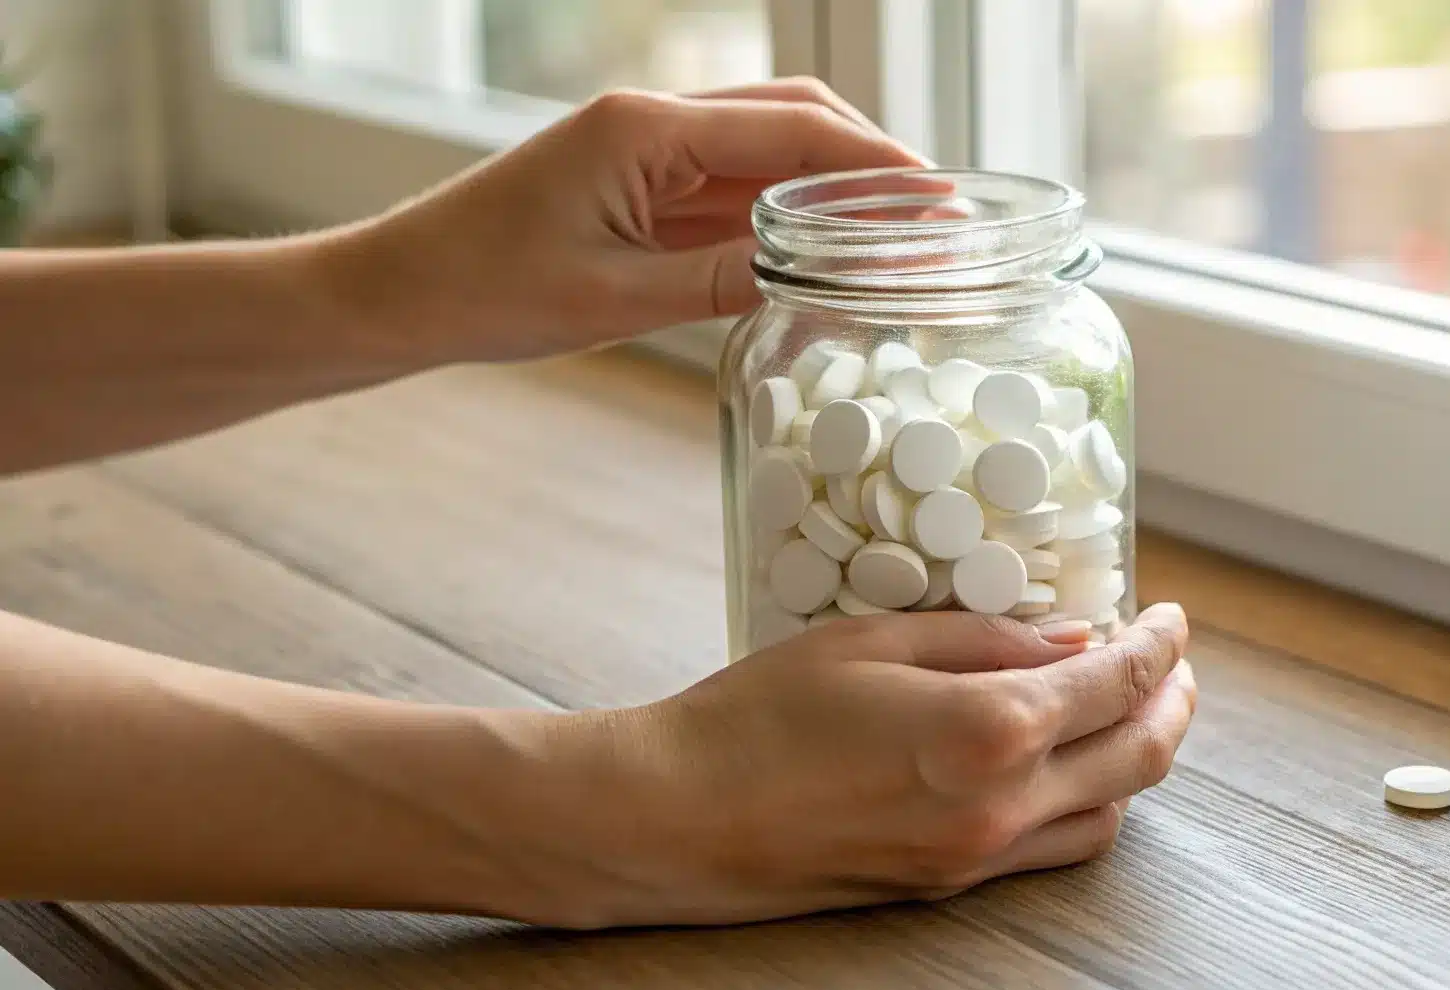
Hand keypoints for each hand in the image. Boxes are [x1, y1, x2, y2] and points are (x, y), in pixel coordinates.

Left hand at [332, 79, 927, 364]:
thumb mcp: (617, 300)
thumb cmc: (483, 290)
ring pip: (770, 150)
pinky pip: (733, 186)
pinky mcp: (639, 182)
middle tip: (936, 222)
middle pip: (797, 118)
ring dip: (836, 187)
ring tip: (898, 238)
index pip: (796, 131)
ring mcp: (647, 149)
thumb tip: (829, 277)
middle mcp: (653, 121)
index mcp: (646, 129)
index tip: (941, 202)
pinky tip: (826, 253)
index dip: (879, 166)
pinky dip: (788, 212)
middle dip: (873, 164)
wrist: (397, 292)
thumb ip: (726, 280)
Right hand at [521, 605, 1195, 928]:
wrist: (676, 818)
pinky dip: (1091, 802)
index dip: (1158, 644)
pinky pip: (1057, 849)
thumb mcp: (871, 640)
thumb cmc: (756, 717)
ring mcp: (978, 856)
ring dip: (1139, 755)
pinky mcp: (950, 886)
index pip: (1117, 681)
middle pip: (1140, 755)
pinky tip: (1071, 764)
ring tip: (1131, 706)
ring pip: (1111, 812)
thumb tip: (1072, 637)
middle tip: (1171, 661)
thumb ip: (986, 639)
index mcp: (988, 730)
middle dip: (1172, 701)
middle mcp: (1001, 806)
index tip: (1169, 616)